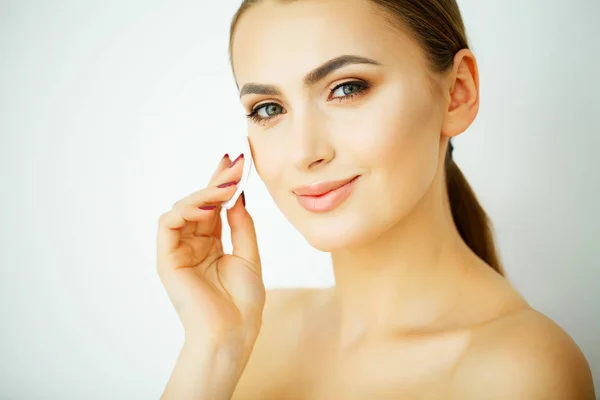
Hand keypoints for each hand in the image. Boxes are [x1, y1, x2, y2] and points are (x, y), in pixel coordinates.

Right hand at [156, 154, 264, 348]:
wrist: (231, 334)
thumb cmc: (242, 303)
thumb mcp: (249, 256)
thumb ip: (241, 226)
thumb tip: (237, 196)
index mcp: (211, 245)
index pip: (215, 207)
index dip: (224, 184)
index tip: (238, 162)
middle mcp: (193, 244)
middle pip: (201, 203)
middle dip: (217, 181)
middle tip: (234, 162)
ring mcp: (178, 250)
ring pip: (183, 208)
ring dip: (205, 193)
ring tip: (227, 185)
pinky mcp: (167, 258)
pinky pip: (169, 223)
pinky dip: (186, 209)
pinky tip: (209, 206)